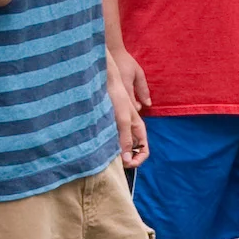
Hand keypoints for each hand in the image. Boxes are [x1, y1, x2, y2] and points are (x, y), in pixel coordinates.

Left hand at [105, 52, 149, 167]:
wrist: (103, 74)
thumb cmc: (116, 93)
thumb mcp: (122, 118)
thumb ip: (126, 139)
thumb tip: (127, 160)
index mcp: (137, 126)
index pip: (143, 150)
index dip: (138, 160)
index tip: (126, 164)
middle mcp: (128, 126)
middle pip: (130, 150)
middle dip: (124, 159)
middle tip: (111, 163)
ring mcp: (117, 123)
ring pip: (118, 145)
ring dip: (112, 152)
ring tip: (101, 156)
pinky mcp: (105, 120)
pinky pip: (107, 137)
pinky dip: (104, 144)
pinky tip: (94, 145)